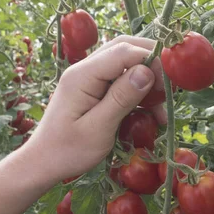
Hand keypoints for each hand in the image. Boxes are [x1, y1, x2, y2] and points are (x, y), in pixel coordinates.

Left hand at [22, 36, 165, 186]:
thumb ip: (121, 98)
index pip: (124, 51)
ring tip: (162, 112)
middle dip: (152, 65)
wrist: (42, 164)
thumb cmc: (67, 151)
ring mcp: (88, 79)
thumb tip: (147, 71)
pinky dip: (138, 96)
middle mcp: (85, 70)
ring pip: (126, 66)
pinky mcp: (92, 91)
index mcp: (83, 75)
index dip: (151, 60)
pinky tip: (150, 117)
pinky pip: (120, 82)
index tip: (171, 83)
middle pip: (125, 49)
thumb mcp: (98, 128)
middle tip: (171, 89)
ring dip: (147, 84)